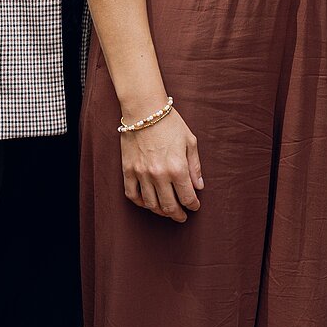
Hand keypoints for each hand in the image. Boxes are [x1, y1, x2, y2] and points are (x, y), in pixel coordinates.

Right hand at [120, 106, 202, 221]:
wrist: (144, 110)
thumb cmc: (170, 123)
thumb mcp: (190, 142)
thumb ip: (195, 166)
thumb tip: (199, 186)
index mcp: (177, 168)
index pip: (187, 197)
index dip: (193, 205)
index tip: (195, 207)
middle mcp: (159, 175)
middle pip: (169, 206)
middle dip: (178, 214)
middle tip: (182, 216)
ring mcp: (141, 174)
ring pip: (151, 204)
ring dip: (161, 211)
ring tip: (167, 211)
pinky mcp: (128, 171)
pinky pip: (132, 195)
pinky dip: (141, 203)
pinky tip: (148, 203)